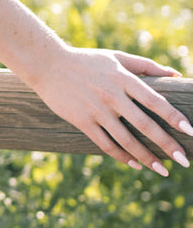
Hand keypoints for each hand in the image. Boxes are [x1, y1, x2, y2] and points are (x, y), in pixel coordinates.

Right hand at [31, 47, 191, 175]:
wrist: (48, 65)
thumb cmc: (87, 60)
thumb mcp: (117, 57)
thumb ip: (147, 66)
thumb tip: (177, 74)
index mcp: (124, 78)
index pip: (155, 101)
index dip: (174, 117)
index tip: (191, 131)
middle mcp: (112, 95)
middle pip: (144, 125)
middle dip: (166, 144)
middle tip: (183, 160)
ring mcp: (96, 110)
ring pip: (126, 139)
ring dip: (146, 157)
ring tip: (163, 170)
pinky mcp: (82, 121)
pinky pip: (105, 144)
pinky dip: (121, 156)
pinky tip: (135, 165)